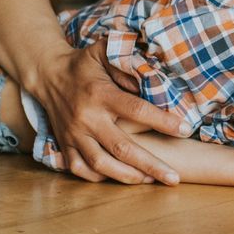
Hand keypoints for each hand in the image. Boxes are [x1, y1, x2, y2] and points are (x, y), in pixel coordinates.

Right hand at [28, 40, 191, 185]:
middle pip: (122, 147)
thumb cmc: (84, 64)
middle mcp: (87, 118)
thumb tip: (153, 78)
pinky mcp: (64, 145)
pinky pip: (80, 169)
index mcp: (101, 94)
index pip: (136, 110)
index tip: (185, 129)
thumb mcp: (104, 52)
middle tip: (174, 178)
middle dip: (150, 164)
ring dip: (128, 176)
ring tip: (152, 181)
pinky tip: (121, 178)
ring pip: (101, 164)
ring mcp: (73, 134)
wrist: (47, 75)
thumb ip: (127, 62)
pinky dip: (100, 178)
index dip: (162, 121)